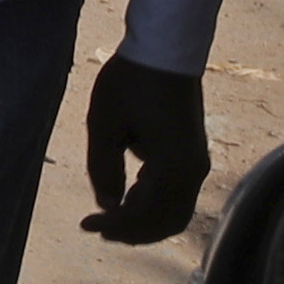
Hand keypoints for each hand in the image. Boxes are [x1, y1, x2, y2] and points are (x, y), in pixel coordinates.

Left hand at [87, 55, 215, 244]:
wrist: (165, 52)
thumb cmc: (130, 82)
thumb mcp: (103, 123)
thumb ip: (103, 168)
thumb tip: (107, 205)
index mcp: (174, 168)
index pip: (145, 215)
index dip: (116, 225)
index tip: (86, 224)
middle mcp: (193, 172)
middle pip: (167, 222)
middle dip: (132, 231)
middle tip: (97, 228)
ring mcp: (197, 165)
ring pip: (176, 211)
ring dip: (144, 221)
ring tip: (109, 218)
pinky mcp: (193, 156)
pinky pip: (177, 194)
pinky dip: (153, 204)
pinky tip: (126, 197)